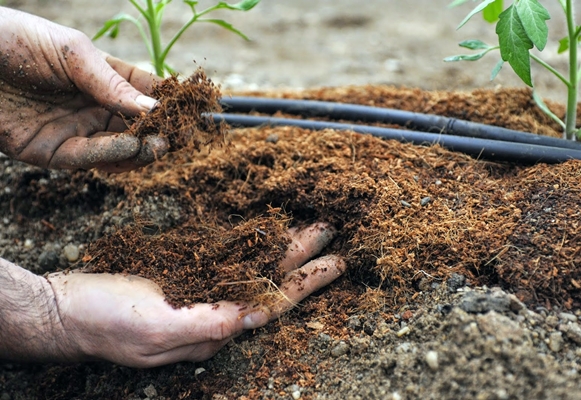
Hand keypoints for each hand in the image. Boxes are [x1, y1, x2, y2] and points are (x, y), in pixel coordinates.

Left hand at [0, 7, 167, 171]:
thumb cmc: (15, 40)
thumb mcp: (72, 52)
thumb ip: (112, 83)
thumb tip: (155, 108)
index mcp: (100, 77)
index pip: (144, 92)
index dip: (169, 102)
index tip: (192, 110)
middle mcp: (92, 106)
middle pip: (137, 127)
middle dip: (159, 132)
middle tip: (177, 136)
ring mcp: (74, 131)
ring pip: (118, 150)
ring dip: (140, 150)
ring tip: (157, 144)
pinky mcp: (52, 152)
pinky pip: (88, 159)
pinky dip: (110, 156)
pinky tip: (128, 148)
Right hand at [46, 223, 344, 366]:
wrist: (66, 310)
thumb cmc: (103, 323)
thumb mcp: (152, 329)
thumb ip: (203, 325)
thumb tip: (252, 317)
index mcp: (213, 327)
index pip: (273, 305)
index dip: (306, 285)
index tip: (334, 262)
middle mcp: (214, 309)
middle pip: (270, 282)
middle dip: (303, 259)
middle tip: (330, 231)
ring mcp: (200, 289)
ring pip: (252, 266)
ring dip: (281, 247)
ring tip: (309, 227)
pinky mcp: (183, 272)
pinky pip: (226, 256)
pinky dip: (249, 242)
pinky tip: (263, 230)